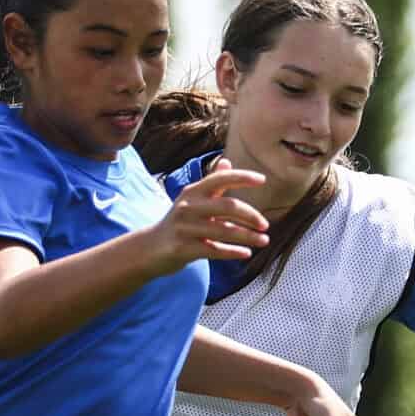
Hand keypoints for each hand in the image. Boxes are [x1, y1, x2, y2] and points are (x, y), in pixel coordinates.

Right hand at [143, 161, 269, 273]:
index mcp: (193, 192)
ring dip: (247, 237)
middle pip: (227, 206)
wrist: (149, 249)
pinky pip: (214, 251)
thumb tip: (227, 162)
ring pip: (224, 231)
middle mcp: (188, 207)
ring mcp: (184, 228)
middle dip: (250, 215)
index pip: (220, 179)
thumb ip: (212, 183)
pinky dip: (232, 252)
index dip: (242, 177)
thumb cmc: (178, 223)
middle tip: (265, 224)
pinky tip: (246, 253)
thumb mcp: (192, 200)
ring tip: (264, 240)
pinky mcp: (183, 249)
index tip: (262, 179)